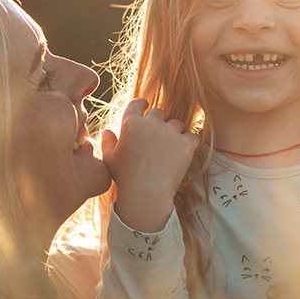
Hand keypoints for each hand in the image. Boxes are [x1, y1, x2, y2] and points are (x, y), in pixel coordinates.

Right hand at [102, 98, 199, 232]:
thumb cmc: (125, 178)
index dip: (143, 104)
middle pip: (159, 112)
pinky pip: (192, 137)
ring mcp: (170, 132)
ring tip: (169, 153)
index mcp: (130, 124)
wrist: (146, 195)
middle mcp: (150, 123)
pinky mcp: (186, 143)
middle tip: (158, 142)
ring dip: (174, 133)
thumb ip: (108, 142)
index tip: (146, 107)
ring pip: (176, 124)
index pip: (138, 103)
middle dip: (159, 123)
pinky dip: (189, 144)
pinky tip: (183, 155)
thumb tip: (107, 131)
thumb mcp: (110, 159)